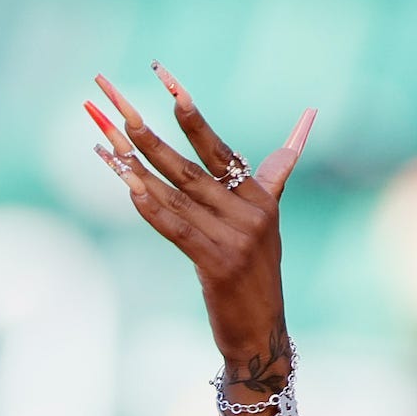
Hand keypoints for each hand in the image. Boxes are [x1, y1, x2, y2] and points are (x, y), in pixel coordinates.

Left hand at [83, 62, 313, 369]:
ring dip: (137, 168)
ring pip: (177, 195)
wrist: (262, 331)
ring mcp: (237, 237)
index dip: (192, 115)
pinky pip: (178, 228)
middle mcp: (252, 211)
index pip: (220, 147)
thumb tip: (309, 117)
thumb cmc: (258, 272)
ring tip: (107, 143)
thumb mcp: (270, 217)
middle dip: (149, 135)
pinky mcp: (219, 264)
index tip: (167, 84)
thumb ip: (278, 171)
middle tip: (118, 107)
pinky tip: (128, 188)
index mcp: (262, 195)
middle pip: (190, 165)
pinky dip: (152, 207)